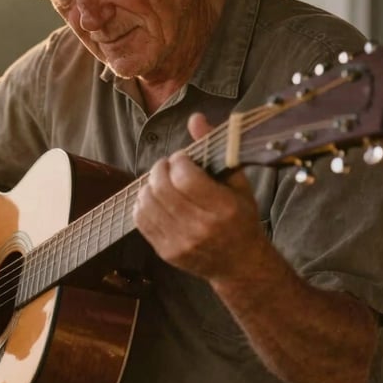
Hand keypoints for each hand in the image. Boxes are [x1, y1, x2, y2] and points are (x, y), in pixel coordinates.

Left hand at [133, 112, 265, 281]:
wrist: (240, 264)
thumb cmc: (241, 218)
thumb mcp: (237, 182)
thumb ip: (216, 148)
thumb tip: (195, 118)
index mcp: (223, 208)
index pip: (185, 176)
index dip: (178, 160)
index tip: (182, 157)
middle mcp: (201, 227)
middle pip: (163, 188)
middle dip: (161, 169)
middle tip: (168, 166)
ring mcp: (181, 242)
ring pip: (147, 202)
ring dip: (149, 185)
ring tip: (161, 181)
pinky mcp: (166, 252)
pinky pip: (141, 220)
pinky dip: (142, 203)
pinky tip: (155, 198)